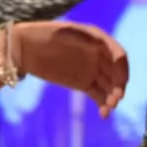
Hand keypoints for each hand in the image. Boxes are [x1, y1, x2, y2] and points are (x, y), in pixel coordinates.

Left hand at [11, 21, 127, 117]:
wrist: (24, 49)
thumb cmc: (42, 34)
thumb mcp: (61, 32)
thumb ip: (81, 36)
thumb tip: (100, 43)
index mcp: (97, 40)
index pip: (117, 55)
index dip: (122, 68)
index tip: (121, 82)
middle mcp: (98, 56)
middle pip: (116, 73)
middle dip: (119, 87)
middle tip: (115, 101)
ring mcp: (92, 70)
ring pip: (109, 86)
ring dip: (113, 98)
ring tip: (108, 109)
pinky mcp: (83, 83)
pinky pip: (99, 95)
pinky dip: (103, 105)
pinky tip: (103, 114)